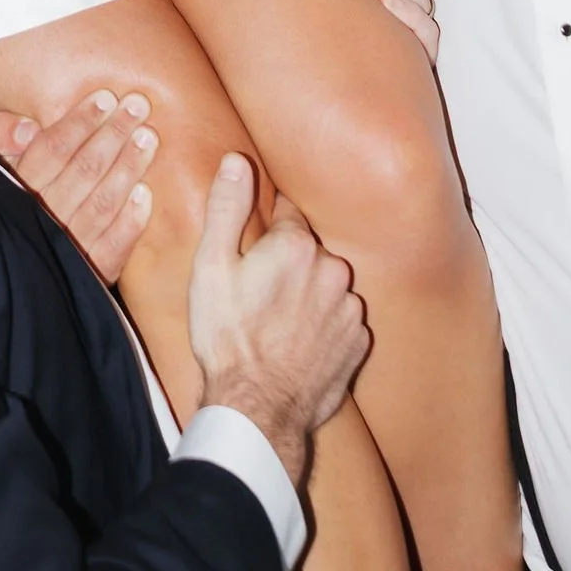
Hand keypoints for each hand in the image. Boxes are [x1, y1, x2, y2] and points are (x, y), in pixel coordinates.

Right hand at [0, 88, 157, 283]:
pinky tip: (146, 194)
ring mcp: (65, 250)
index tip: (106, 97)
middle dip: (112, 134)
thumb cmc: (16, 201)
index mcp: (16, 189)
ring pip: (100, 204)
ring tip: (149, 138)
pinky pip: (111, 248)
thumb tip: (26, 127)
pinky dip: (130, 222)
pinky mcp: (89, 277)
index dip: (78, 122)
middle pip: (82, 171)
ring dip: (127, 168)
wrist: (19, 278)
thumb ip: (4, 139)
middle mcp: (39, 219)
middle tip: (138, 106)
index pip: (50, 151)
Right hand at [186, 156, 368, 491]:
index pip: (287, 213)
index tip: (253, 250)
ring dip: (308, 294)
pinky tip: (297, 343)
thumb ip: (227, 207)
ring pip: (327, 285)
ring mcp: (350, 310)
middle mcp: (333, 270)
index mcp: (297, 246)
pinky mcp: (359, 344)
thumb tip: (237, 160)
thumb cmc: (227, 337)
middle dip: (288, 263)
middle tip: (258, 292)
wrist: (258, 410)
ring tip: (277, 322)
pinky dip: (323, 325)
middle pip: (309, 250)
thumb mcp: (211, 267)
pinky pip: (340, 319)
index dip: (267, 229)